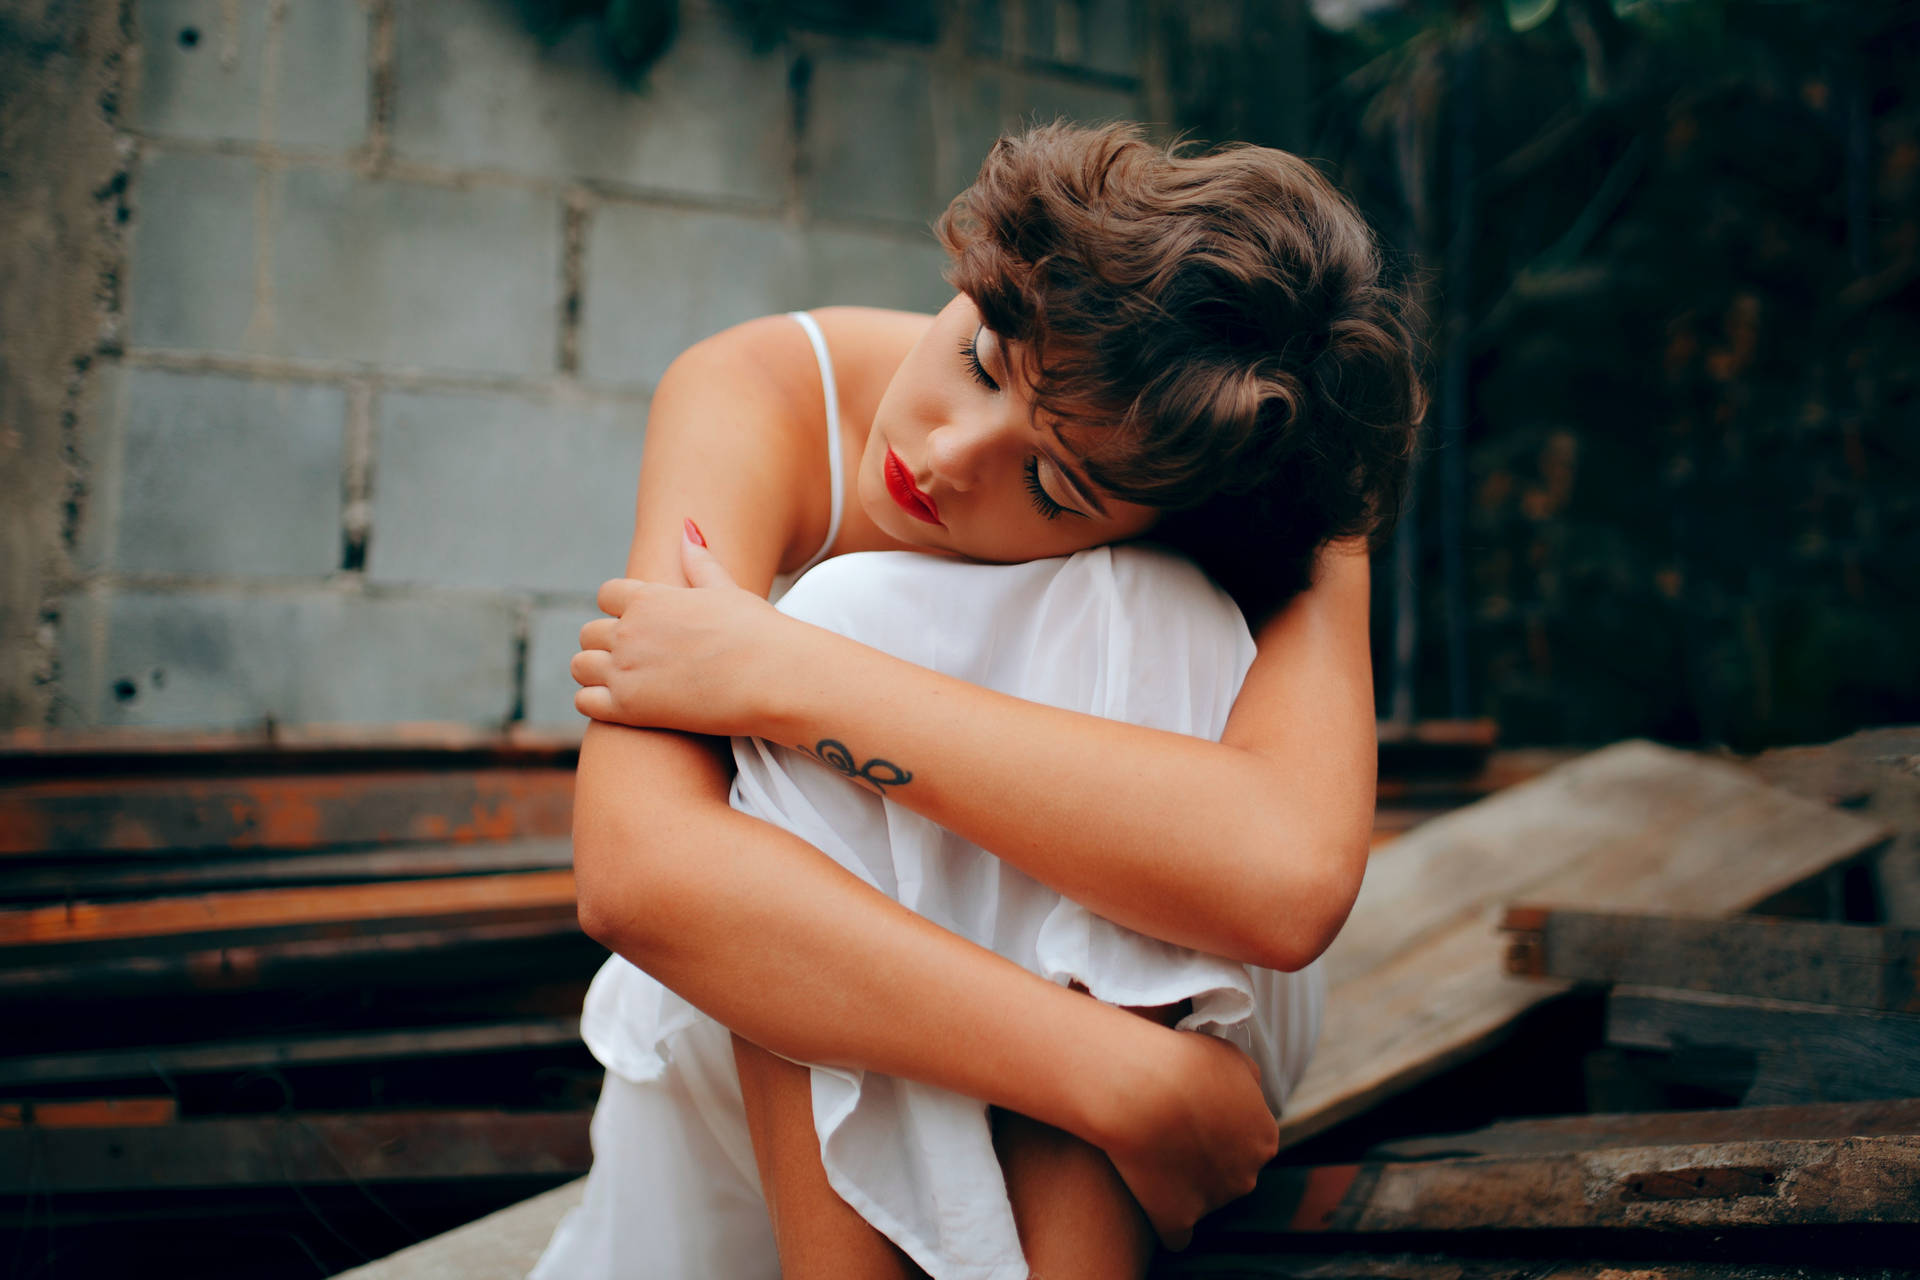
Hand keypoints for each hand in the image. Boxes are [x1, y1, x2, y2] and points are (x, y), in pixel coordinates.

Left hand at [571, 526, 794, 736]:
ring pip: (580, 666)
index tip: (636, 624)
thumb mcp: (727, 590)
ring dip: (595, 673)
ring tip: (623, 682)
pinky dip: (596, 703)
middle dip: (605, 644)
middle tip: (634, 659)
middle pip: (589, 632)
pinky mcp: (628, 707)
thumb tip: (687, 526)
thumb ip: (699, 562)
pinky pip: (585, 702)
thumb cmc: (759, 633)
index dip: (618, 610)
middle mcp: (630, 630)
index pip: (606, 595)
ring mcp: (625, 669)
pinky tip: (623, 705)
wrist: (773, 679)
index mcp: (649, 598)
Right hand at [1100, 1030, 1277, 1249]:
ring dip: (1182, 1184)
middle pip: (1230, 1175)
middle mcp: (1247, 1175)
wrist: (1143, 1087)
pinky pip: (1175, 1233)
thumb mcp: (1230, 1056)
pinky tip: (1149, 1200)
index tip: (1191, 1115)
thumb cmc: (1184, 1062)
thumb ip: (1248, 1082)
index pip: (1248, 1143)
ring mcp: (1213, 1201)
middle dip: (1205, 1160)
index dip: (1217, 1129)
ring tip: (1150, 1154)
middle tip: (1169, 1132)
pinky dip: (1164, 1220)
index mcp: (1264, 1137)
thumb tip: (1249, 1094)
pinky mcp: (1178, 1220)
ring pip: (1202, 1199)